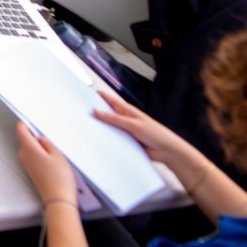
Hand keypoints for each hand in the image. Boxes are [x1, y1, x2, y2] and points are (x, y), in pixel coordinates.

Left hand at [16, 121, 79, 205]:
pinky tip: (53, 161)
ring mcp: (26, 164)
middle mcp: (24, 155)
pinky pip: (34, 157)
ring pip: (31, 148)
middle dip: (36, 136)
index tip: (31, 118)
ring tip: (55, 153)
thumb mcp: (58, 155)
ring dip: (40, 147)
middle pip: (26, 138)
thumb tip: (41, 139)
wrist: (58, 200)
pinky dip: (41, 155)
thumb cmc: (59, 179)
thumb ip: (48, 143)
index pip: (21, 130)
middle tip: (50, 137)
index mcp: (28, 148)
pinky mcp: (31, 171)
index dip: (25, 122)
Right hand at [92, 90, 207, 185]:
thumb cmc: (156, 134)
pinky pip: (112, 140)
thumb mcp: (133, 124)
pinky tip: (97, 142)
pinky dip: (106, 140)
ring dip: (100, 129)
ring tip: (85, 129)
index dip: (96, 96)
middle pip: (105, 114)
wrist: (167, 151)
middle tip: (80, 113)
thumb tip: (97, 111)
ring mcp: (124, 131)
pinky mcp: (125, 142)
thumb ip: (114, 119)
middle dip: (94, 113)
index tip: (83, 95)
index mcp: (126, 110)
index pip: (108, 99)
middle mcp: (123, 119)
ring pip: (108, 128)